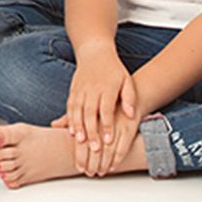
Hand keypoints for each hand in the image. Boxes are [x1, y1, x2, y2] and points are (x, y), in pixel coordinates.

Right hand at [63, 48, 137, 176]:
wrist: (95, 52)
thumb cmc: (114, 70)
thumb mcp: (127, 81)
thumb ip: (130, 98)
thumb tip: (132, 115)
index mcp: (107, 88)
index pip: (106, 110)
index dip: (106, 126)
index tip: (108, 141)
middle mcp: (92, 90)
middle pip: (90, 113)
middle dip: (91, 132)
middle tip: (94, 149)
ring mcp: (81, 90)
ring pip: (77, 111)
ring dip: (78, 127)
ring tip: (80, 142)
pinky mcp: (73, 91)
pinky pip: (70, 107)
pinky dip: (69, 119)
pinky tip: (71, 132)